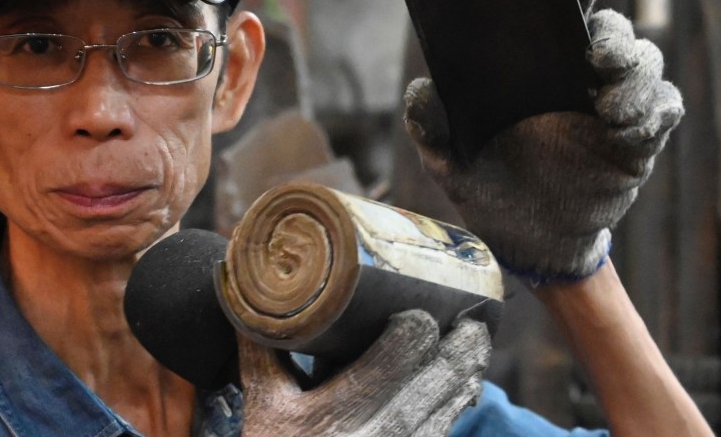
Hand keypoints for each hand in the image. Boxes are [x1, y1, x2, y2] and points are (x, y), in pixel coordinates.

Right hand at [238, 310, 490, 436]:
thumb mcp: (264, 408)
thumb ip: (263, 351)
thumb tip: (248, 297)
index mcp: (340, 412)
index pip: (405, 347)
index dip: (417, 322)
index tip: (413, 311)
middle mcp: (381, 435)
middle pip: (445, 372)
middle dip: (463, 340)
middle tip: (469, 317)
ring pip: (456, 402)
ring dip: (469, 369)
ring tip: (472, 341)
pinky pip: (446, 429)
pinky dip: (457, 403)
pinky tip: (461, 384)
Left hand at [403, 0, 682, 282]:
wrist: (526, 243)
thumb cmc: (488, 186)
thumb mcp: (450, 160)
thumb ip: (432, 129)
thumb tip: (419, 91)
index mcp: (535, 64)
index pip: (561, 9)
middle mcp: (578, 76)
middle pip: (613, 29)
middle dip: (614, 34)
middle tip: (598, 55)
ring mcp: (614, 106)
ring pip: (647, 63)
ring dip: (637, 76)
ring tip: (610, 111)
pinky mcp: (639, 142)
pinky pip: (666, 110)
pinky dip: (658, 110)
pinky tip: (631, 131)